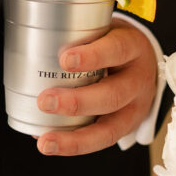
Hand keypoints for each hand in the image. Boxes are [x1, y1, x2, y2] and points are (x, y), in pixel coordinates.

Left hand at [35, 20, 157, 155]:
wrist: (145, 62)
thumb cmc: (114, 44)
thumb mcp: (105, 30)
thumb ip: (77, 35)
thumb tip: (31, 49)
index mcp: (133, 48)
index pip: (117, 50)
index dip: (93, 56)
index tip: (65, 59)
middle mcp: (138, 81)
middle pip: (114, 95)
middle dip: (78, 102)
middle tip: (45, 101)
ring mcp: (135, 108)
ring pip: (110, 129)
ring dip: (75, 138)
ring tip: (46, 141)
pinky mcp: (126, 127)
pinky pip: (101, 141)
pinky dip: (74, 145)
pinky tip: (51, 144)